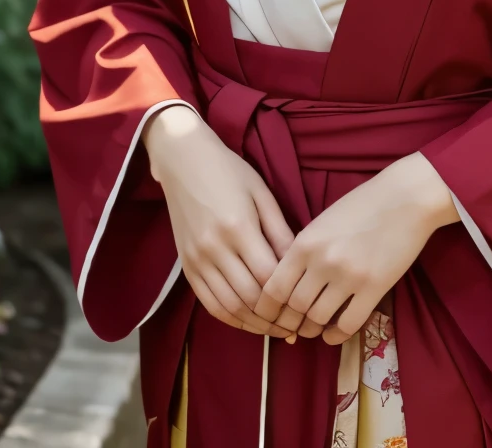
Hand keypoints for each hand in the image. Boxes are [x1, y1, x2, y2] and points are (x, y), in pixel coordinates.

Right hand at [143, 104, 297, 340]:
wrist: (184, 161)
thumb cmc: (229, 171)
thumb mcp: (261, 193)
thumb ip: (279, 230)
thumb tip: (299, 263)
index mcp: (238, 227)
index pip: (268, 276)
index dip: (289, 297)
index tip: (307, 306)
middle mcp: (215, 248)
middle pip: (250, 298)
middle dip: (276, 318)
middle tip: (298, 327)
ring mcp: (197, 260)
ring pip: (229, 307)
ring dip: (255, 324)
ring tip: (278, 330)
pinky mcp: (186, 267)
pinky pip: (209, 303)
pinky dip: (230, 318)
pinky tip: (249, 322)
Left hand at [251, 152, 459, 346]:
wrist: (405, 197)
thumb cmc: (362, 203)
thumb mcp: (322, 222)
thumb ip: (303, 250)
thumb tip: (288, 283)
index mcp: (305, 242)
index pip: (273, 288)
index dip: (267, 310)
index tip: (270, 316)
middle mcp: (322, 262)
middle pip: (294, 308)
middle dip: (290, 322)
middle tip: (292, 326)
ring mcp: (349, 277)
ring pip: (318, 319)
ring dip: (313, 328)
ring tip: (314, 327)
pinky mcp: (374, 288)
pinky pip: (348, 324)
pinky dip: (336, 334)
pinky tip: (333, 332)